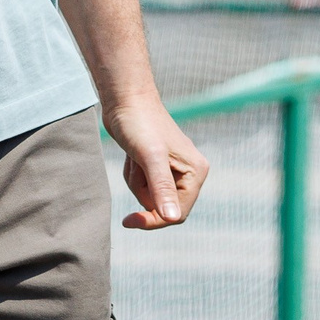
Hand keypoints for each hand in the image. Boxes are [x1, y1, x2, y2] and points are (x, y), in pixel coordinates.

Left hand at [108, 96, 207, 230]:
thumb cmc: (139, 123)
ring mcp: (174, 170)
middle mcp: (189, 173)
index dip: (154, 220)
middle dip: (143, 192)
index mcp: (196, 172)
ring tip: (134, 157)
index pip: (178, 214)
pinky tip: (132, 156)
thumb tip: (172, 218)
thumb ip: (162, 188)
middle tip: (137, 166)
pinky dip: (133, 176)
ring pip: (150, 198)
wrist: (124, 99)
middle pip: (163, 208)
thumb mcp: (150, 157)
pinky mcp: (157, 167)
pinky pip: (143, 187)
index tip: (129, 220)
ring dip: (136, 181)